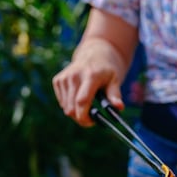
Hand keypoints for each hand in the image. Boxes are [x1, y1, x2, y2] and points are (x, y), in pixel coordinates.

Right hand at [52, 8, 137, 126]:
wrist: (94, 53)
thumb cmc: (107, 70)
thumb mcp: (115, 80)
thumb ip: (115, 95)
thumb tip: (119, 107)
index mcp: (90, 76)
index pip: (82, 101)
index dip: (85, 117)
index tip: (92, 123)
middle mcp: (74, 76)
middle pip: (71, 108)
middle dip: (81, 118)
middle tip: (92, 119)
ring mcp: (64, 78)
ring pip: (66, 108)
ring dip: (76, 113)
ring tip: (88, 107)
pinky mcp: (57, 80)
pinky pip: (62, 103)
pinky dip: (70, 106)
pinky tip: (79, 98)